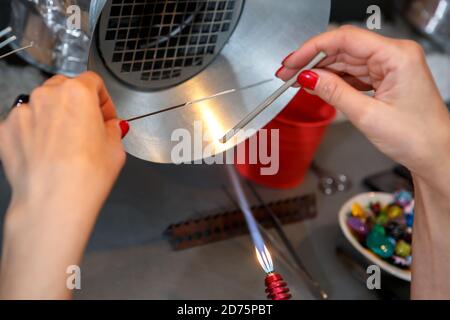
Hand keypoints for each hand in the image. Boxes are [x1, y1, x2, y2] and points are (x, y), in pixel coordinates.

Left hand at [0, 72, 127, 298]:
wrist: (53, 200)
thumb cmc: (85, 175)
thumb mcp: (116, 148)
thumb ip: (112, 129)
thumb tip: (109, 127)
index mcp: (77, 93)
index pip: (93, 81)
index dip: (103, 99)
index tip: (105, 115)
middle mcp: (47, 96)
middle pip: (65, 88)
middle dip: (78, 104)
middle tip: (87, 127)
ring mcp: (23, 112)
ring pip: (42, 105)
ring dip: (55, 117)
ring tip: (65, 145)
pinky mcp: (6, 131)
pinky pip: (25, 124)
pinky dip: (35, 133)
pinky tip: (47, 153)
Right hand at [277, 26, 449, 298]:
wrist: (434, 155)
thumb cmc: (415, 137)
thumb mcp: (367, 115)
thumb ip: (335, 92)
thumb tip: (308, 77)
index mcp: (397, 56)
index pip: (346, 39)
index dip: (313, 48)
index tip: (292, 61)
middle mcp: (394, 55)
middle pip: (343, 48)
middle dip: (312, 60)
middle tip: (286, 72)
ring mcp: (389, 66)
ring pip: (345, 61)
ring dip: (320, 70)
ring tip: (295, 80)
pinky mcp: (384, 78)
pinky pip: (353, 73)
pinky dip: (333, 80)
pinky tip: (316, 85)